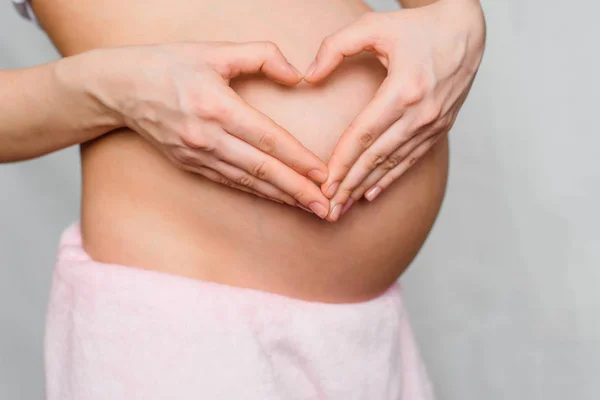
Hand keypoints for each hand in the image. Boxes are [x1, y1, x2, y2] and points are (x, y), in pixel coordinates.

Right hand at [88, 41, 329, 217]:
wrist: (119, 88)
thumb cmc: (169, 64)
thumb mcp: (215, 50)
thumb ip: (262, 56)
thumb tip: (297, 76)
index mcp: (216, 107)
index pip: (268, 139)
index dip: (298, 159)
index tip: (324, 174)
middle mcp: (207, 137)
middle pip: (262, 169)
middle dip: (297, 190)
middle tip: (326, 207)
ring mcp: (197, 155)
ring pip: (247, 182)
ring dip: (281, 197)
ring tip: (309, 209)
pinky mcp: (190, 165)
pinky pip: (230, 183)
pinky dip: (256, 193)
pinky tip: (276, 199)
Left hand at [304, 0, 485, 220]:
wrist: (464, 30)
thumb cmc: (416, 27)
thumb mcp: (373, 25)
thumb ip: (335, 47)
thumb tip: (308, 77)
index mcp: (404, 89)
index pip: (364, 135)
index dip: (342, 162)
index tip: (324, 184)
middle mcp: (421, 113)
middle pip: (377, 157)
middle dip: (350, 185)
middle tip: (328, 209)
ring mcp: (433, 124)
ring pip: (393, 164)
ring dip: (366, 187)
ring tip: (343, 207)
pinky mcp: (439, 128)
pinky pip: (411, 160)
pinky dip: (390, 179)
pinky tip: (371, 193)